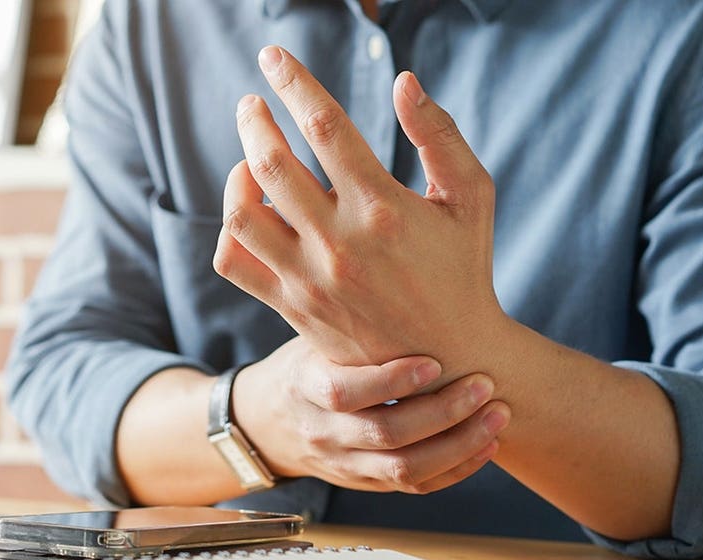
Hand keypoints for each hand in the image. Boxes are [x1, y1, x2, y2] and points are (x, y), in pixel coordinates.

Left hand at [214, 46, 507, 380]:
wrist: (448, 358)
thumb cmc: (464, 268)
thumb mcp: (471, 197)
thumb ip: (439, 135)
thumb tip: (403, 81)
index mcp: (383, 208)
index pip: (324, 127)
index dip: (294, 82)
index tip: (274, 57)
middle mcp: (339, 243)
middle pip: (271, 161)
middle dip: (255, 118)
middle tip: (253, 101)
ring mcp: (309, 278)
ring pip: (242, 210)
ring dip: (236, 170)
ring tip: (248, 155)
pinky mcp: (291, 305)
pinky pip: (234, 260)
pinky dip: (230, 226)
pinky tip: (249, 208)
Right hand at [232, 337, 508, 493]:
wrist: (270, 423)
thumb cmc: (306, 364)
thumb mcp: (312, 337)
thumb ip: (348, 319)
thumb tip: (404, 268)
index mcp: (307, 388)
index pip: (345, 393)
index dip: (392, 381)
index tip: (435, 362)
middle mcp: (325, 433)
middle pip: (385, 434)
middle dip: (443, 412)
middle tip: (486, 385)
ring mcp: (346, 464)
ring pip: (405, 469)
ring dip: (459, 445)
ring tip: (498, 417)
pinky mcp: (368, 483)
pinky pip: (416, 486)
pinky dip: (456, 470)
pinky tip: (487, 446)